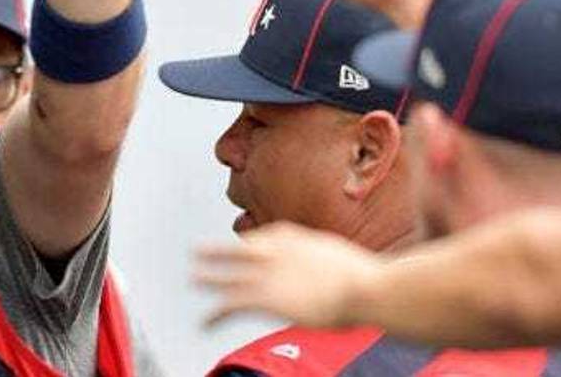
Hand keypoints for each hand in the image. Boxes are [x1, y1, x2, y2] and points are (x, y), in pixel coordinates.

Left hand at [195, 221, 379, 327]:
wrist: (365, 287)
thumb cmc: (369, 279)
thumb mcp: (347, 260)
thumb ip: (333, 263)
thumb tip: (348, 270)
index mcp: (295, 238)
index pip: (265, 237)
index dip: (252, 243)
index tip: (244, 246)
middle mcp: (275, 252)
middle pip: (238, 250)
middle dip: (218, 251)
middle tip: (198, 250)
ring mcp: (266, 274)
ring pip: (226, 274)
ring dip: (208, 277)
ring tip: (192, 279)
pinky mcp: (264, 298)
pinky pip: (230, 304)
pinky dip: (215, 314)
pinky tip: (204, 323)